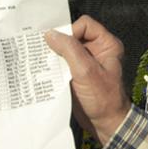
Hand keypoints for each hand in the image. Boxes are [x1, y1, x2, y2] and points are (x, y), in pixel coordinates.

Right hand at [45, 16, 130, 144]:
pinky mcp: (76, 74)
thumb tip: (50, 34)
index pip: (85, 24)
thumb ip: (69, 50)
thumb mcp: (86, 71)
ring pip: (65, 50)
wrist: (105, 123)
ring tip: (41, 59)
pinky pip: (62, 63)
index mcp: (106, 44)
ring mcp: (86, 62)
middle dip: (58, 42)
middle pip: (73, 36)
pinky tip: (43, 69)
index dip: (71, 31)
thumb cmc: (103, 97)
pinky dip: (53, 65)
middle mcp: (97, 50)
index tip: (61, 45)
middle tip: (43, 48)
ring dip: (54, 54)